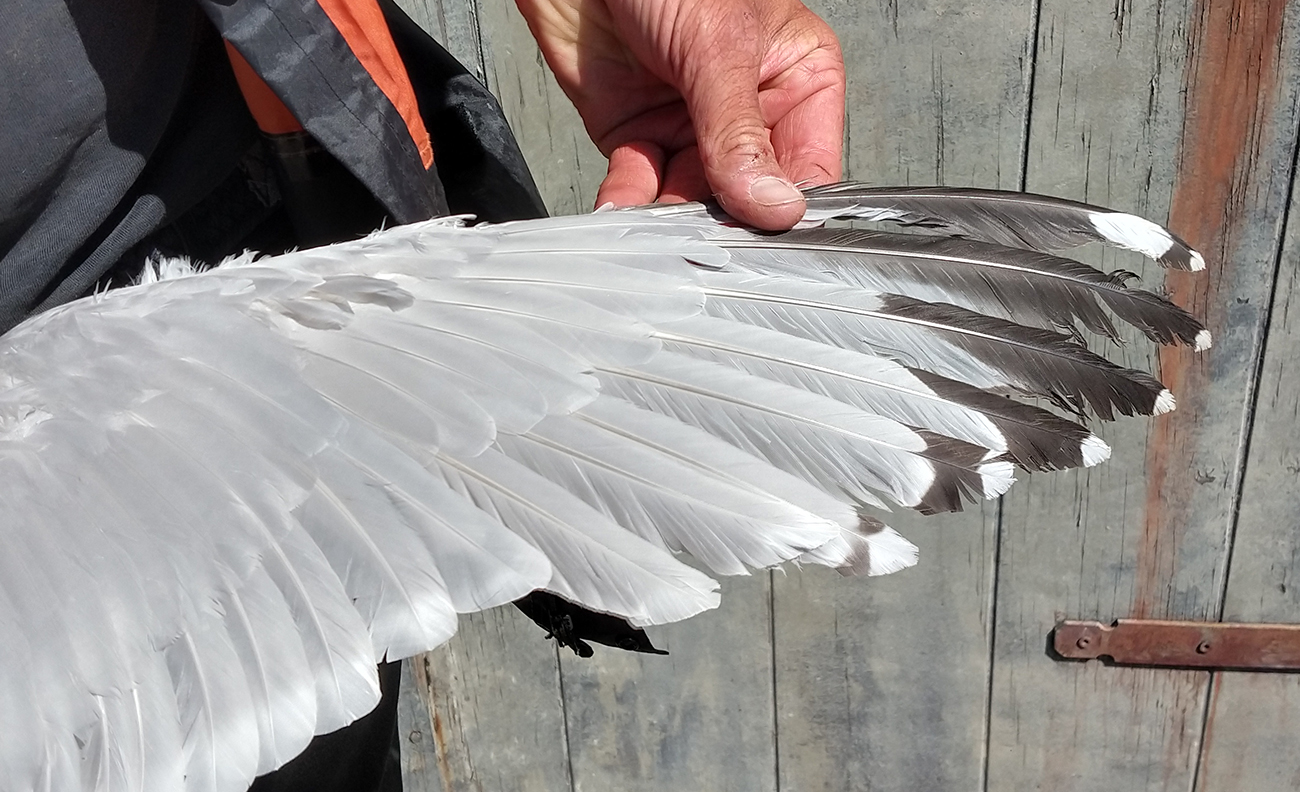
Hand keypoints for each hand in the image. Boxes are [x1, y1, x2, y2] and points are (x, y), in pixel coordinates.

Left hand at [515, 0, 844, 229]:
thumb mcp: (718, 48)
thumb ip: (740, 135)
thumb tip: (774, 206)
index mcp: (796, 78)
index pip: (808, 164)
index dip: (788, 206)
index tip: (766, 234)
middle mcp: (749, 109)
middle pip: (747, 193)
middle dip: (722, 218)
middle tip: (705, 242)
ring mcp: (692, 127)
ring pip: (691, 197)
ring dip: (670, 217)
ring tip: (657, 229)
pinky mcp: (639, 137)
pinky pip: (640, 185)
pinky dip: (628, 202)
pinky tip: (621, 209)